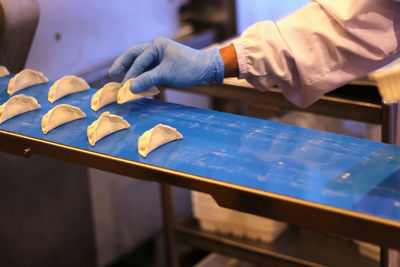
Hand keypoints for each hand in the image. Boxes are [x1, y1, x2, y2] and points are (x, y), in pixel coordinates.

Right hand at [109, 37, 224, 92]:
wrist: (206, 70)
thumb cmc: (188, 68)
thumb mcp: (166, 74)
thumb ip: (147, 79)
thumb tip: (130, 88)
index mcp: (156, 45)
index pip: (138, 60)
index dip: (130, 74)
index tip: (123, 87)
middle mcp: (156, 48)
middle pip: (134, 55)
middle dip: (123, 65)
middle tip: (112, 74)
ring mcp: (159, 56)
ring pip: (141, 63)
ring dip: (132, 72)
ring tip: (121, 79)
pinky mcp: (163, 65)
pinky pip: (148, 70)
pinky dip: (142, 77)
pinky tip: (136, 84)